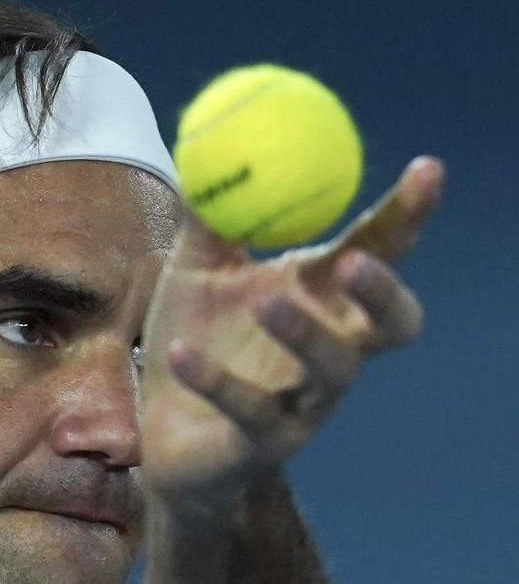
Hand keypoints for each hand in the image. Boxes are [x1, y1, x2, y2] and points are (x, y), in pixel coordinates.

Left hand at [140, 156, 443, 517]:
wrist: (163, 426)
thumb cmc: (191, 337)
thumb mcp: (193, 268)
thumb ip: (207, 216)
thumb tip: (206, 146)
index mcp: (318, 298)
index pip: (376, 252)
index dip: (406, 217)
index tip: (425, 170)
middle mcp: (328, 350)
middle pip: (391, 323)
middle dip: (385, 292)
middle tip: (353, 262)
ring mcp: (303, 401)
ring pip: (332, 370)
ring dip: (305, 333)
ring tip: (263, 300)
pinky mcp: (264, 441)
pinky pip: (248, 410)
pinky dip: (215, 380)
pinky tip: (179, 352)